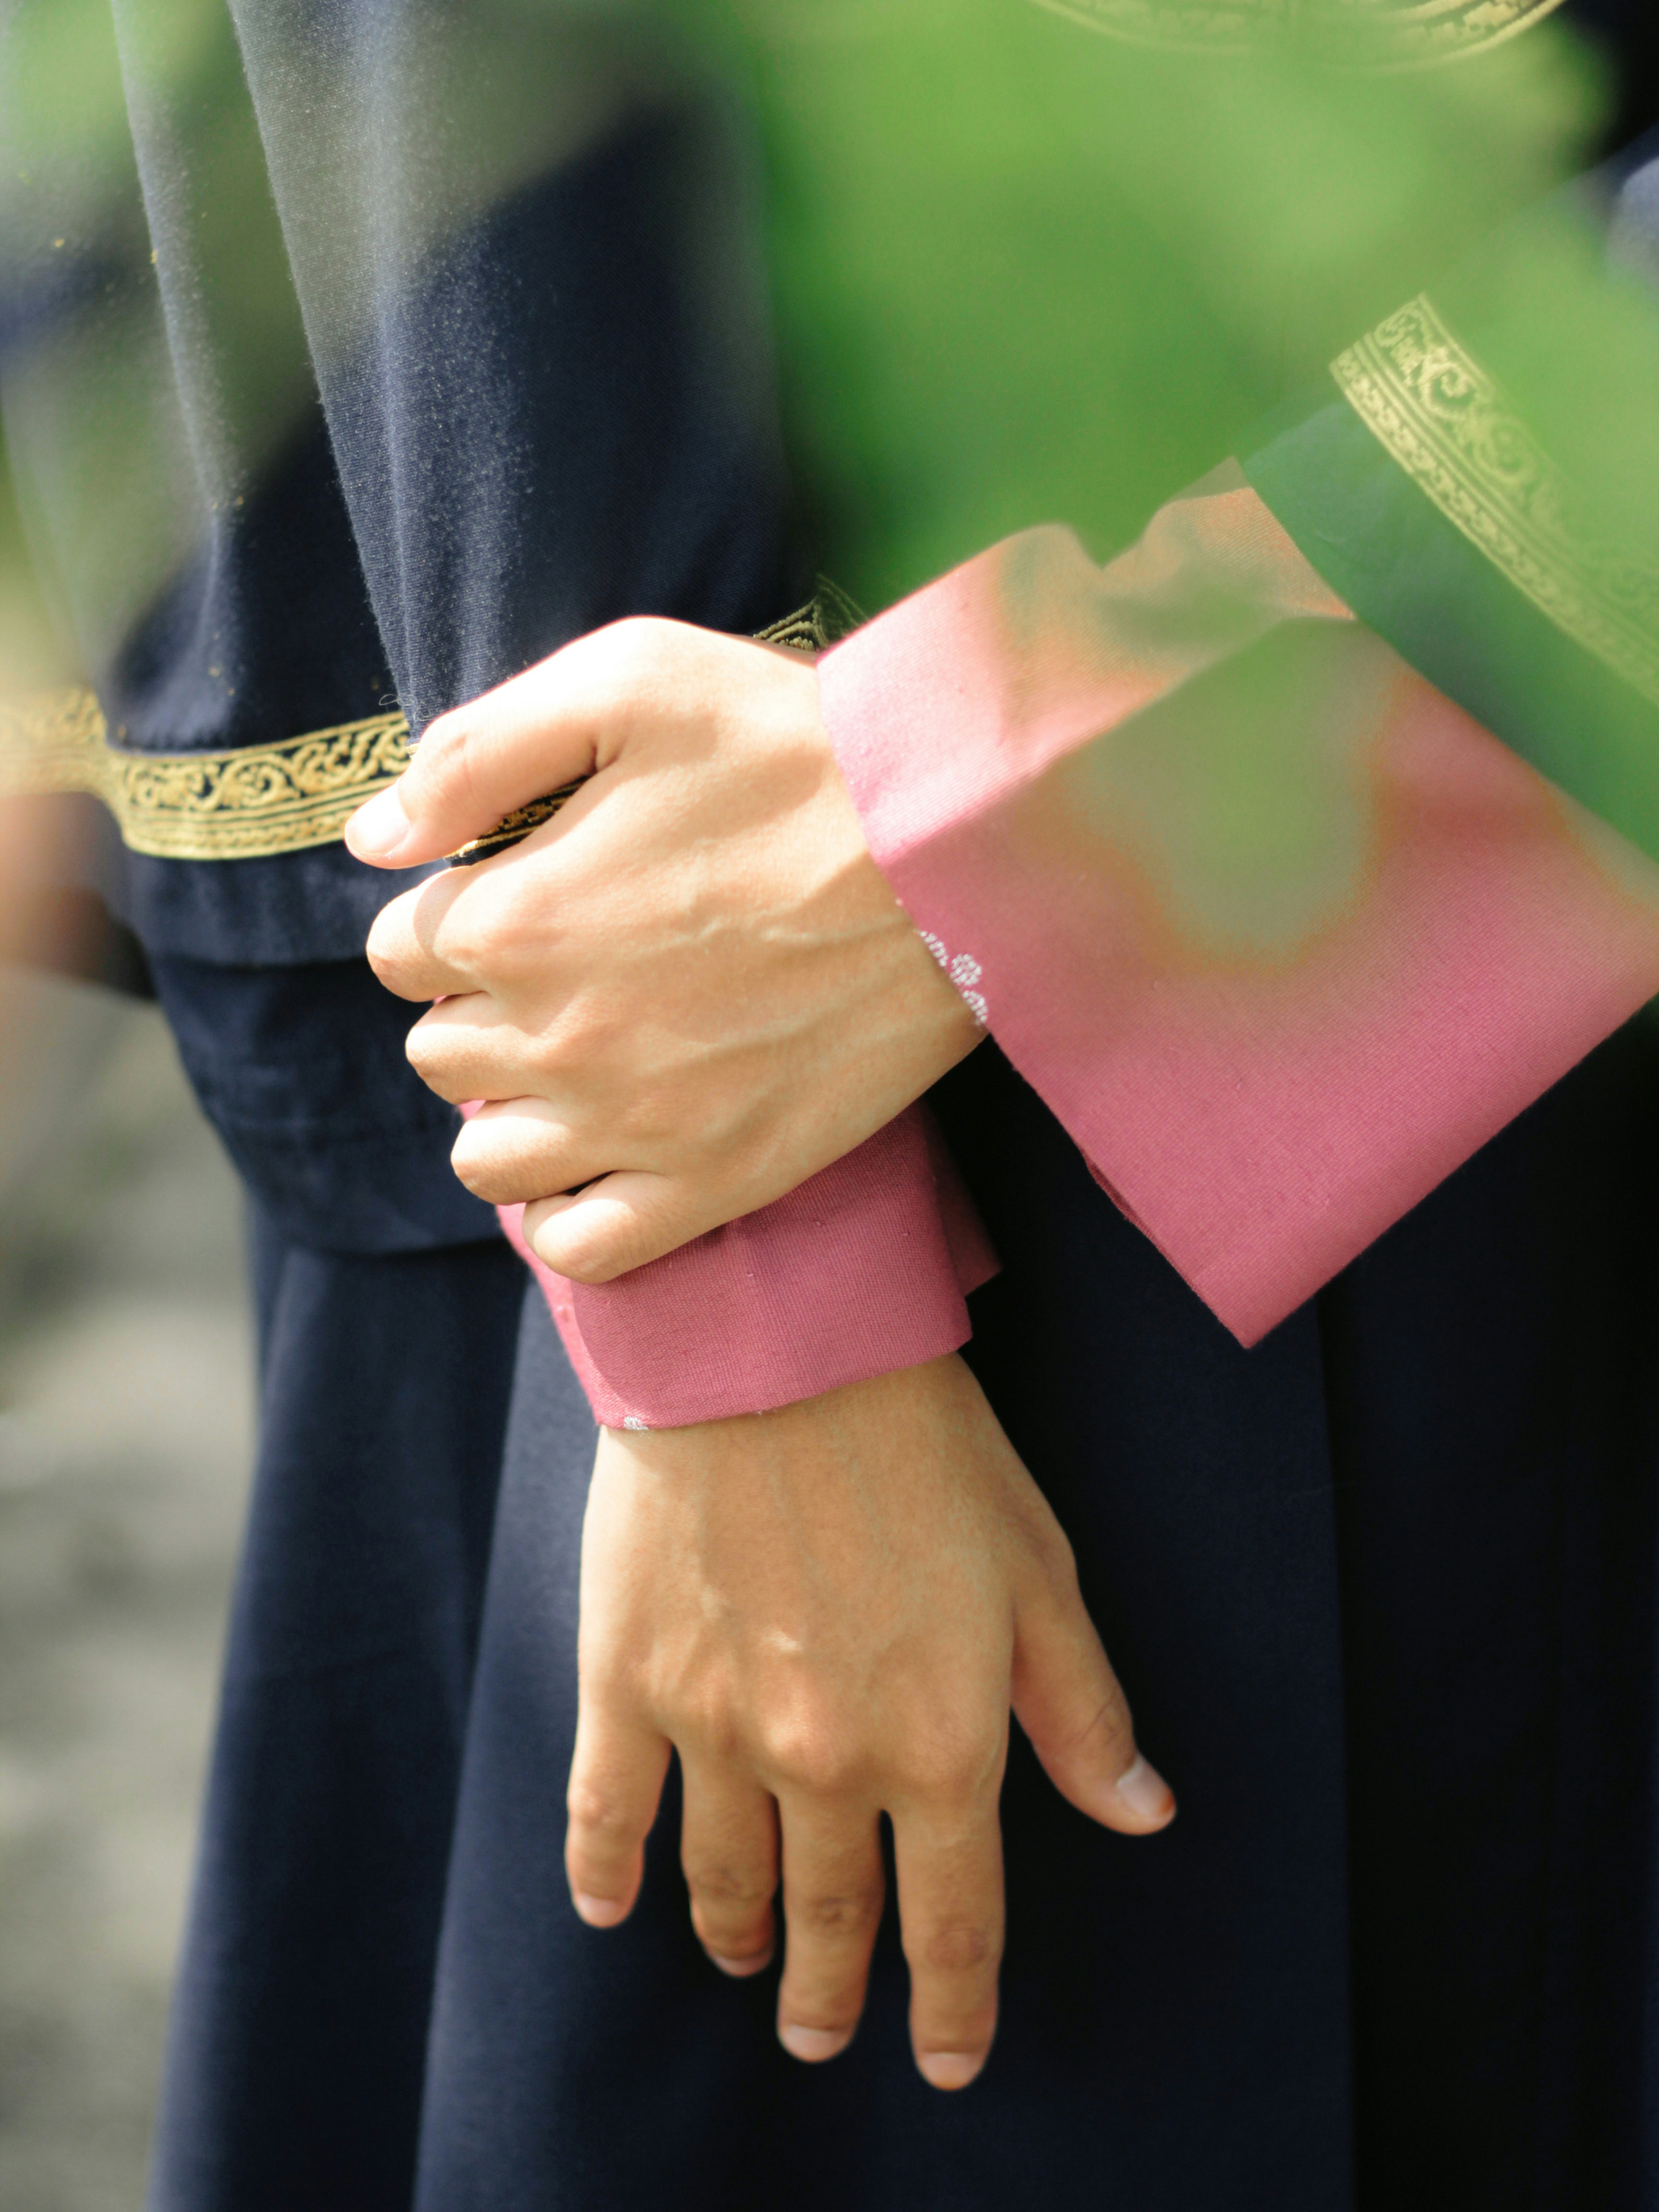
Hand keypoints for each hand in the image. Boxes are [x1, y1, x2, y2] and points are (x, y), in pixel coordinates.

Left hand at [350, 620, 980, 1282]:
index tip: (516, 892)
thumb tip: (375, 839)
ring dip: (507, 1112)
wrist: (959, 847)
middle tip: (564, 965)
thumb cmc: (798, 748)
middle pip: (439, 1054)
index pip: (397, 952)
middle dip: (478, 1008)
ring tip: (575, 1063)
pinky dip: (567, 1212)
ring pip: (487, 1161)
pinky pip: (583, 1247)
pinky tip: (600, 1155)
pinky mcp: (718, 1180)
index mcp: (515, 918)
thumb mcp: (631, 681)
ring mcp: (637, 1125)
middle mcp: (556, 1040)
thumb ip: (479, 754)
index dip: (449, 917)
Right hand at [567, 1352, 1173, 2089]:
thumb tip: (1142, 1815)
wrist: (780, 1351)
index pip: (953, 1922)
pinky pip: (607, 1813)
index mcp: (942, 1744)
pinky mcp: (627, 1678)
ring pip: (726, 1880)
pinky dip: (605, 1875)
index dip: (955, 2006)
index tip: (951, 2060)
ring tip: (748, 1964)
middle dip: (833, 1995)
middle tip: (823, 2037)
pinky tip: (611, 1909)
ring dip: (740, 1939)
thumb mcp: (1039, 1572)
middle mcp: (827, 1762)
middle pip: (831, 1920)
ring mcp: (714, 1728)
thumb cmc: (927, 1448)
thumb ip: (1082, 1709)